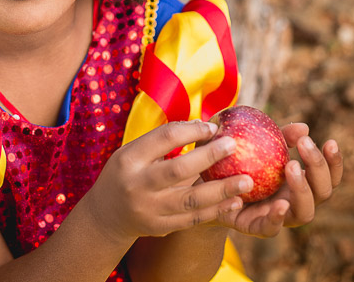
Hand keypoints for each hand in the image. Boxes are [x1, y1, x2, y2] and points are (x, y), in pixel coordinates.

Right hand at [83, 120, 252, 244]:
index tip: (214, 126)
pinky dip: (215, 210)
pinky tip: (235, 202)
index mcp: (129, 159)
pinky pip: (192, 219)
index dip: (190, 131)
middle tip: (235, 144)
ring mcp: (149, 210)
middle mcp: (137, 185)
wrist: (106, 216)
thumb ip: (163, 140)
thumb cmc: (127, 173)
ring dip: (221, 190)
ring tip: (247, 181)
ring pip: (190, 200)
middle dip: (209, 156)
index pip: (163, 139)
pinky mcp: (160, 227)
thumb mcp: (134, 151)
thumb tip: (204, 125)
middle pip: (178, 170)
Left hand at [210, 122, 342, 237]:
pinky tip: (280, 204)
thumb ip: (280, 136)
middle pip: (323, 192)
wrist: (207, 186)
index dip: (334, 162)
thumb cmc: (237, 160)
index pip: (328, 175)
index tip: (331, 141)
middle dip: (318, 168)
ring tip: (290, 166)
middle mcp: (295, 201)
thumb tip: (303, 127)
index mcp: (300, 181)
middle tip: (304, 145)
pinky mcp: (258, 228)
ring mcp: (280, 217)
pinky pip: (272, 228)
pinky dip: (279, 217)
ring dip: (303, 190)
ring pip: (305, 212)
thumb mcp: (257, 142)